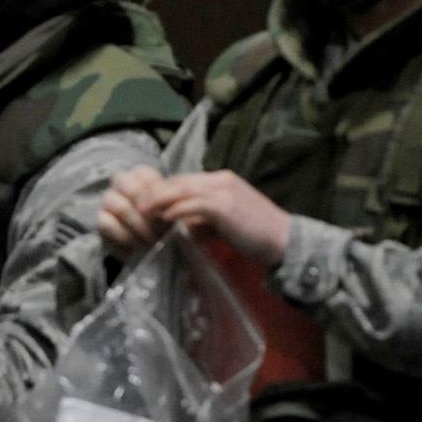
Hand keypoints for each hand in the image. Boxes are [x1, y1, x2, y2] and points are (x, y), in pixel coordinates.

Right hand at [98, 164, 170, 260]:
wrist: (145, 248)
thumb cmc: (162, 225)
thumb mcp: (172, 213)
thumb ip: (173, 206)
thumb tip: (179, 210)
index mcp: (140, 176)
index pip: (145, 174)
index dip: (158, 194)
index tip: (169, 212)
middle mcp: (122, 184)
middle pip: (130, 188)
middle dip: (148, 210)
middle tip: (162, 229)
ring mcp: (108, 201)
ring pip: (121, 207)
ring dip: (140, 227)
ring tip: (153, 241)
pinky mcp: (100, 220)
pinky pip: (109, 224)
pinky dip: (126, 237)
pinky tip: (138, 247)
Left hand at [136, 170, 290, 268]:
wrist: (285, 241)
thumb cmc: (256, 235)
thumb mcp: (225, 222)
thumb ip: (204, 219)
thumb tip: (181, 226)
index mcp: (222, 180)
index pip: (185, 180)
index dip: (163, 190)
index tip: (146, 202)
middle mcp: (221, 180)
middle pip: (179, 181)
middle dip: (155, 192)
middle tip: (136, 204)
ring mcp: (223, 190)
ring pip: (182, 189)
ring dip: (159, 200)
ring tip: (142, 211)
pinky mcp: (224, 206)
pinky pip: (192, 204)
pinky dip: (175, 210)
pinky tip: (163, 218)